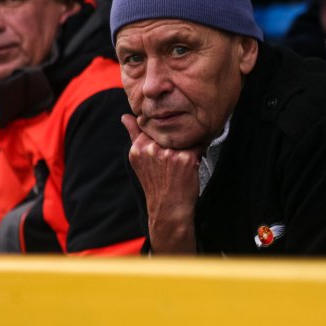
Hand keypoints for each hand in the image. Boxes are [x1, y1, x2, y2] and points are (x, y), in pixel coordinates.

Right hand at [122, 114, 198, 253]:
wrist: (168, 209)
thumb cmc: (156, 184)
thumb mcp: (139, 159)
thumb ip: (133, 135)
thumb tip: (125, 116)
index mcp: (139, 147)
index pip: (153, 125)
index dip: (163, 130)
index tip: (167, 138)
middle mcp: (152, 149)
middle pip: (170, 128)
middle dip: (177, 134)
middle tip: (179, 147)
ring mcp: (169, 154)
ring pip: (185, 135)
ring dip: (189, 141)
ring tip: (186, 155)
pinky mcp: (186, 159)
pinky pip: (198, 144)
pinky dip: (200, 150)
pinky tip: (194, 159)